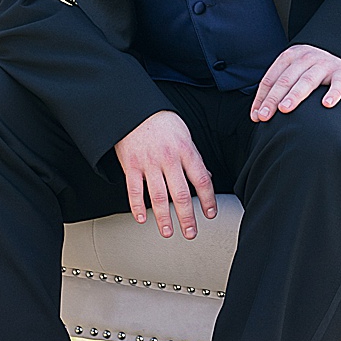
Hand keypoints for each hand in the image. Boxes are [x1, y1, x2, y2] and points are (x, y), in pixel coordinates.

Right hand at [114, 110, 214, 239]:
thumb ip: (194, 157)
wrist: (133, 108)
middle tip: (190, 233)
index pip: (201, 180)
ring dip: (163, 217)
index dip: (208, 199)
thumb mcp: (184, 135)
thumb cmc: (160, 121)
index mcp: (185, 150)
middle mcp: (168, 158)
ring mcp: (148, 163)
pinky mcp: (130, 165)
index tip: (210, 214)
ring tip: (167, 232)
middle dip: (186, 217)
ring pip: (157, 196)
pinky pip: (133, 189)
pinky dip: (137, 206)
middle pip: (180, 193)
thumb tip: (206, 177)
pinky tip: (141, 218)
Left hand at [251, 44, 340, 121]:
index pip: (270, 79)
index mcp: (289, 57)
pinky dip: (332, 94)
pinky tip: (326, 104)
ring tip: (284, 109)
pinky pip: (337, 84)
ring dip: (294, 95)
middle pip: (285, 80)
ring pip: (306, 81)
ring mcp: (323, 64)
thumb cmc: (313, 67)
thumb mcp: (294, 68)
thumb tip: (259, 111)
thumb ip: (279, 84)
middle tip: (264, 116)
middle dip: (272, 99)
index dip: (261, 97)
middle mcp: (304, 58)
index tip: (256, 115)